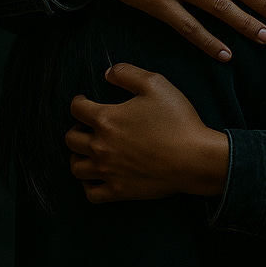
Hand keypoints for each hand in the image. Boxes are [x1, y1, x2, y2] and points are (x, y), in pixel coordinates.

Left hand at [65, 63, 228, 202]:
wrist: (194, 158)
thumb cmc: (177, 120)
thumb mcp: (156, 84)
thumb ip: (127, 73)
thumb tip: (107, 73)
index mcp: (106, 119)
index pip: (77, 108)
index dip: (78, 102)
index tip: (83, 101)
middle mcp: (101, 146)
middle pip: (71, 139)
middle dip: (76, 128)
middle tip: (87, 126)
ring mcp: (108, 171)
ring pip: (76, 167)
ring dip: (78, 156)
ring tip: (87, 151)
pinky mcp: (119, 191)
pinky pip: (90, 193)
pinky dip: (88, 185)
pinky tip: (96, 176)